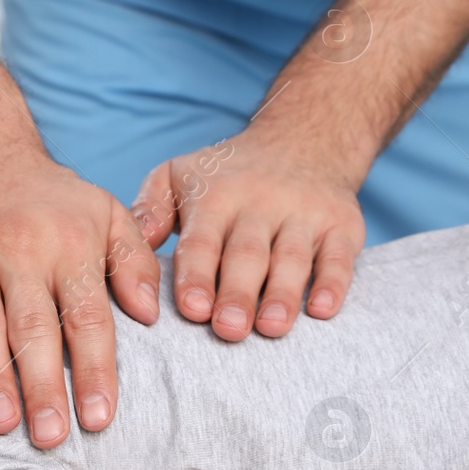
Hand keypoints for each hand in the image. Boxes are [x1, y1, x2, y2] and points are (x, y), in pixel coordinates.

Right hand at [0, 150, 160, 447]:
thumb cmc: (51, 200)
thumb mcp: (107, 214)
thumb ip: (134, 262)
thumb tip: (149, 314)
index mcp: (71, 244)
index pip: (86, 316)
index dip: (93, 369)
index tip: (98, 416)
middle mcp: (21, 250)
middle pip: (33, 328)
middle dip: (42, 386)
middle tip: (52, 436)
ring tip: (3, 424)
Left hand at [131, 131, 365, 340]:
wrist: (305, 140)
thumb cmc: (226, 174)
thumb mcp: (177, 175)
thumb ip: (149, 211)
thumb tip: (126, 248)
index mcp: (216, 197)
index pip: (203, 241)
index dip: (198, 275)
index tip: (193, 309)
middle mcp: (261, 204)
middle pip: (248, 254)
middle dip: (238, 292)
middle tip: (229, 329)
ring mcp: (304, 214)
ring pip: (293, 258)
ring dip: (283, 294)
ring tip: (271, 327)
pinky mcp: (342, 226)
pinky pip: (340, 256)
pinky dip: (333, 283)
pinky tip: (322, 310)